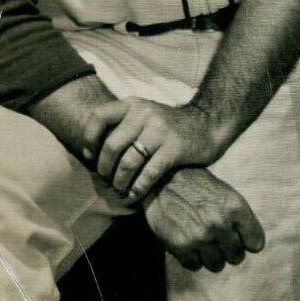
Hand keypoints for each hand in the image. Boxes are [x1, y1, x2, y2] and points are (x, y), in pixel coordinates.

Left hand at [87, 97, 224, 201]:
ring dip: (120, 182)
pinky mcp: (175, 149)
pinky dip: (138, 188)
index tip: (91, 157)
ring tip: (120, 190)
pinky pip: (149, 173)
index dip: (90, 139)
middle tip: (106, 181)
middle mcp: (145, 114)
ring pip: (128, 162)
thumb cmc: (170, 126)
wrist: (209, 124)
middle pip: (112, 146)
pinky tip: (134, 195)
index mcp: (134, 104)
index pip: (99, 117)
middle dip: (105, 169)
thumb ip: (123, 125)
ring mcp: (161, 131)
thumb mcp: (146, 114)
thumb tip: (92, 151)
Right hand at [142, 167, 265, 272]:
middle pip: (237, 257)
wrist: (164, 181)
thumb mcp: (228, 195)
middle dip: (230, 251)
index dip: (248, 242)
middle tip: (221, 241)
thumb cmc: (200, 188)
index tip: (241, 239)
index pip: (256, 244)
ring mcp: (200, 236)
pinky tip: (190, 244)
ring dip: (213, 257)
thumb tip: (252, 247)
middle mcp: (220, 223)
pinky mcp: (180, 246)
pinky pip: (195, 266)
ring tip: (205, 243)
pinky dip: (193, 258)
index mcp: (235, 208)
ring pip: (217, 265)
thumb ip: (241, 219)